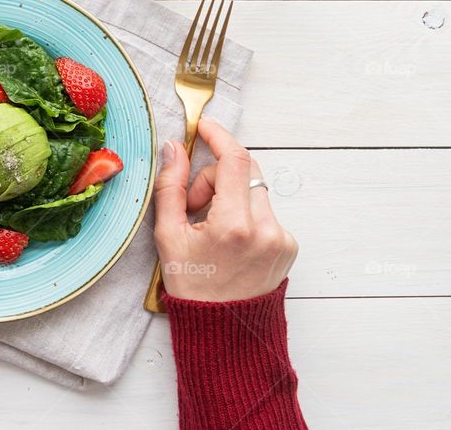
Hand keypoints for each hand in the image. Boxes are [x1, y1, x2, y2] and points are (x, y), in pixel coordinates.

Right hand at [154, 119, 297, 301]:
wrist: (224, 331)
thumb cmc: (192, 287)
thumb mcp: (168, 236)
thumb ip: (170, 186)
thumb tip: (174, 147)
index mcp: (234, 226)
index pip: (235, 161)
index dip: (218, 136)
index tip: (204, 127)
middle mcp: (266, 229)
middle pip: (244, 171)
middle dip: (216, 176)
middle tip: (194, 205)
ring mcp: (282, 238)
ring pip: (253, 191)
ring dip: (230, 197)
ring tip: (210, 229)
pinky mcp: (289, 245)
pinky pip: (264, 212)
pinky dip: (244, 216)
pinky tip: (229, 242)